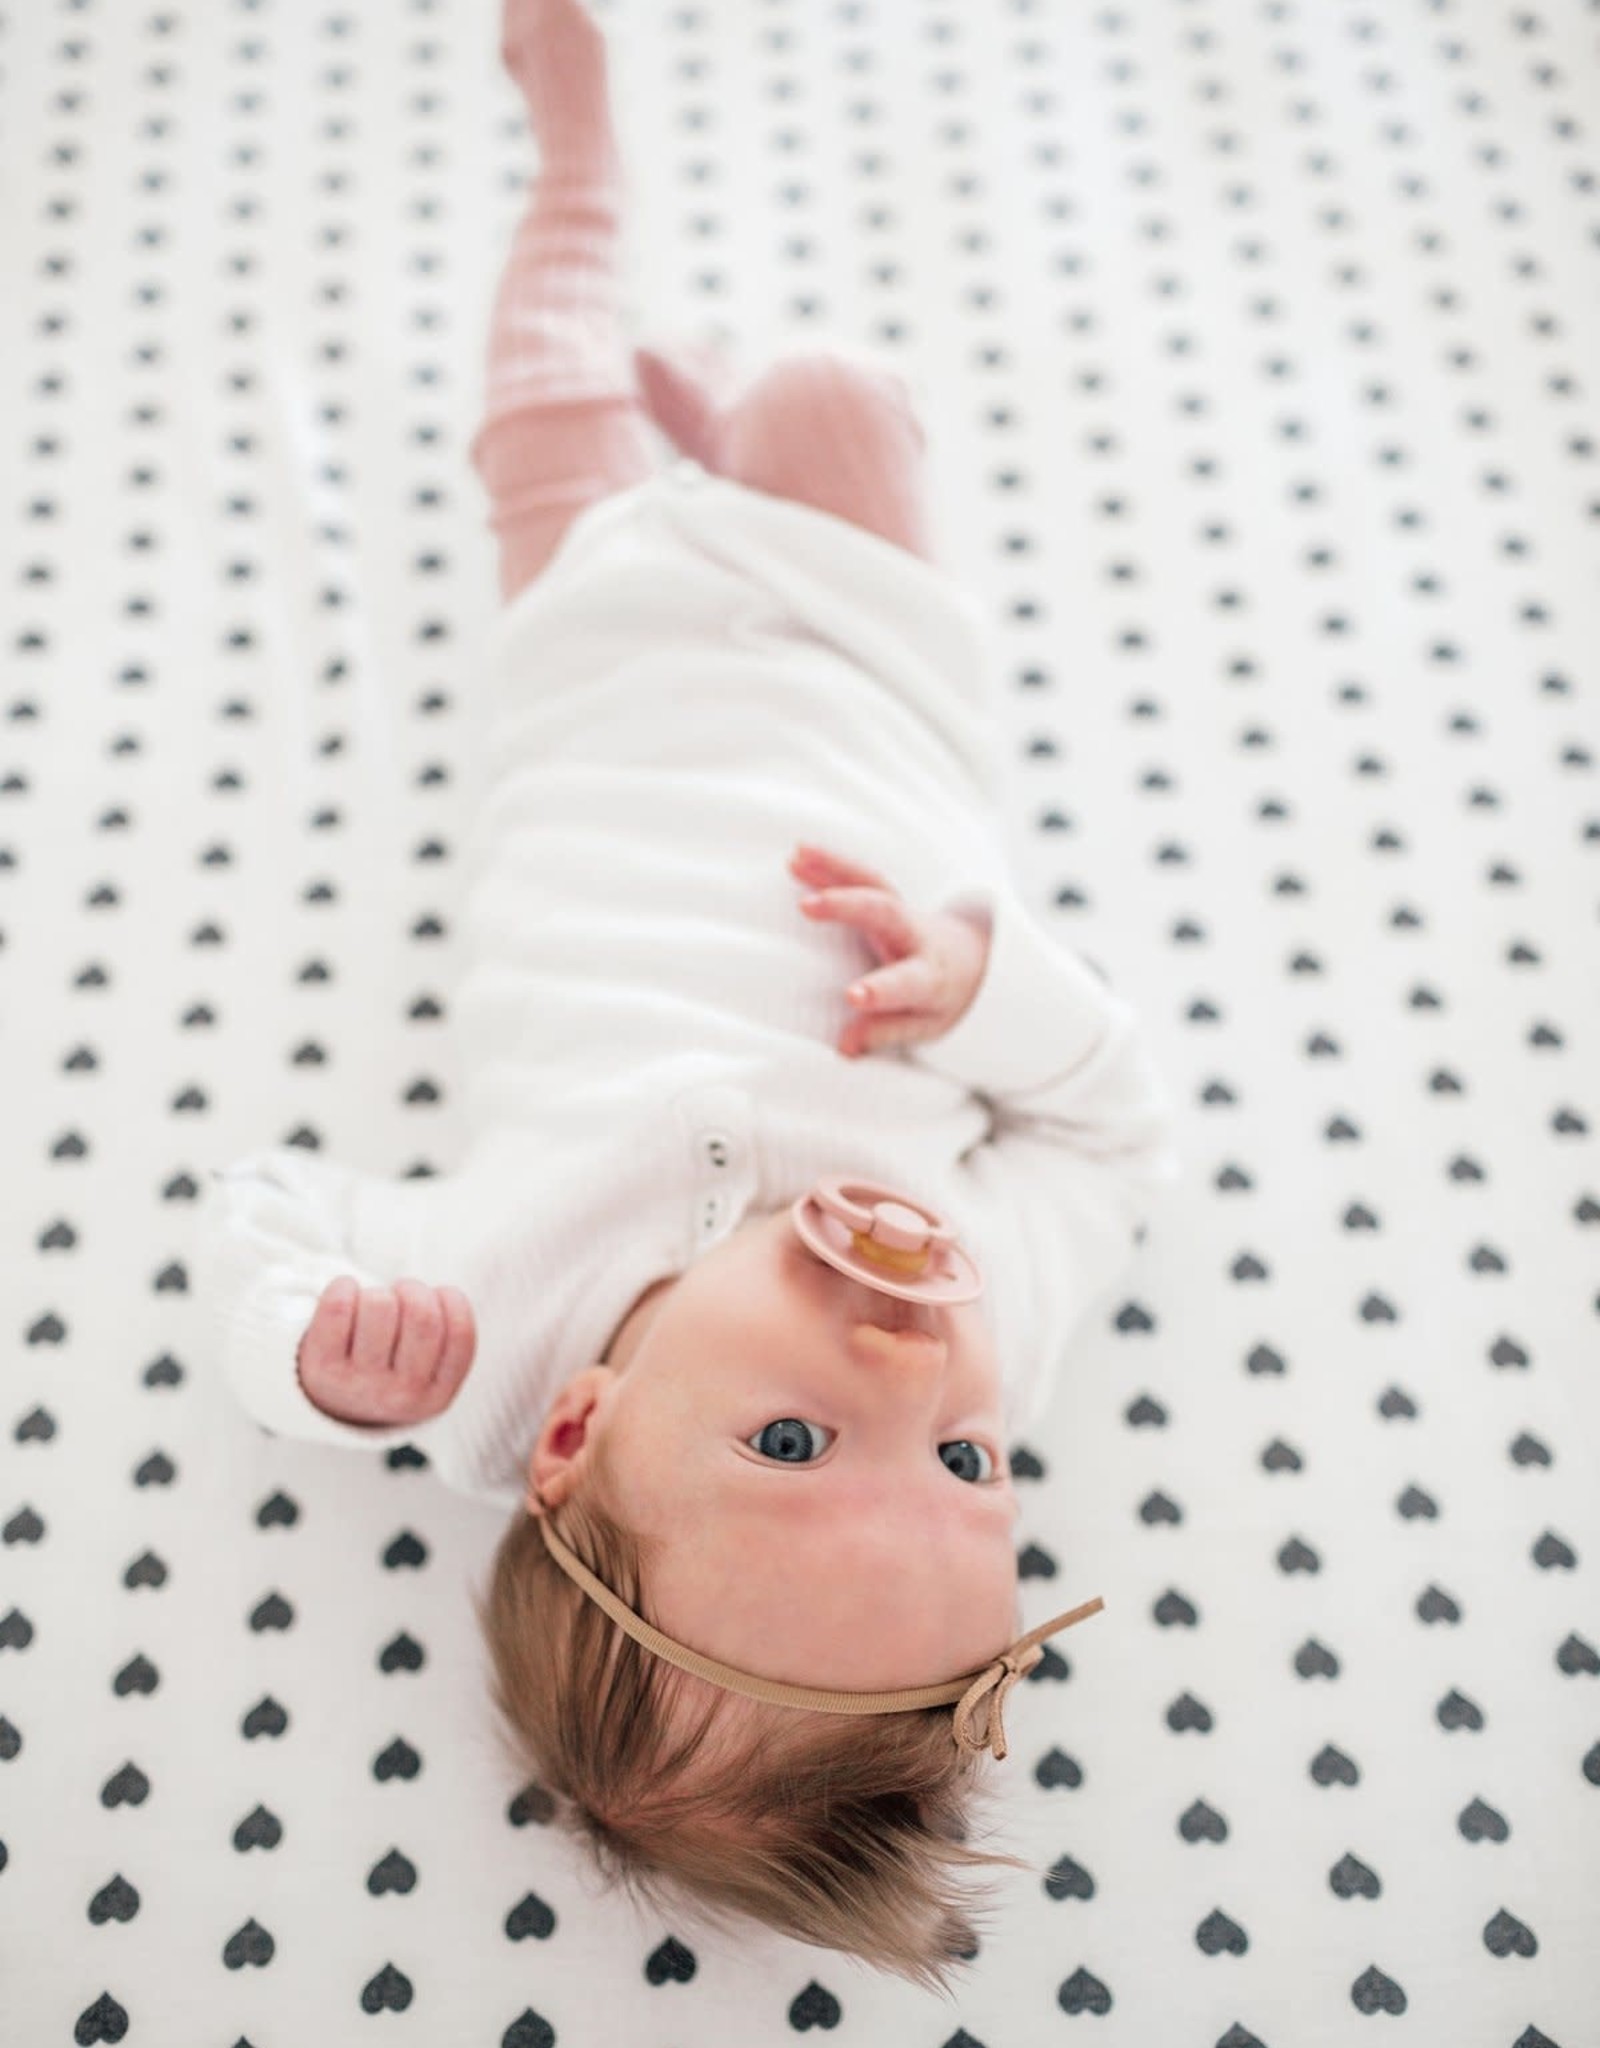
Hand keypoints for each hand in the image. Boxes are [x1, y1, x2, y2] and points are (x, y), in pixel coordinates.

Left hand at [296, 1278, 476, 1427]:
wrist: (332, 1402)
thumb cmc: (391, 1367)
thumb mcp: (430, 1367)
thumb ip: (448, 1335)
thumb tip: (445, 1295)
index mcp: (437, 1395)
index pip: (460, 1331)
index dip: (449, 1299)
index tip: (435, 1298)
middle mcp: (400, 1395)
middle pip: (422, 1314)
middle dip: (413, 1289)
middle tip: (402, 1294)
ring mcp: (359, 1383)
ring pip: (380, 1305)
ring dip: (378, 1292)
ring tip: (373, 1306)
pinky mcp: (323, 1366)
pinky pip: (339, 1306)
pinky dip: (344, 1288)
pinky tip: (346, 1295)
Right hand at [788, 841, 989, 1058]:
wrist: (974, 959)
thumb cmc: (941, 999)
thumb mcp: (924, 1025)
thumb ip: (884, 1033)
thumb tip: (844, 1047)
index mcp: (931, 977)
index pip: (908, 982)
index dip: (881, 990)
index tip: (853, 995)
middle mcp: (918, 937)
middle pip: (888, 914)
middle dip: (848, 906)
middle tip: (809, 906)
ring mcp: (904, 911)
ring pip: (873, 884)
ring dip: (833, 869)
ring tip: (795, 859)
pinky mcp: (890, 896)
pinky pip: (861, 876)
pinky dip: (830, 864)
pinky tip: (798, 853)